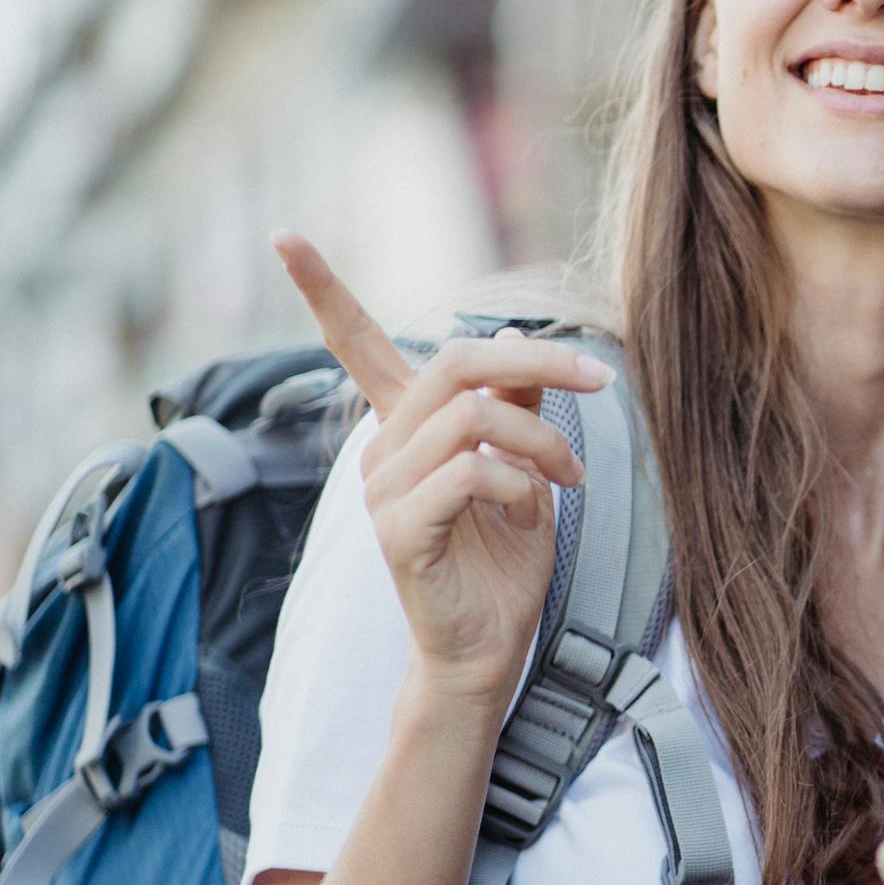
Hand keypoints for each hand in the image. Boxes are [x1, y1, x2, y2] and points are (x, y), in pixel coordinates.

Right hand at [275, 233, 606, 704]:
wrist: (490, 648)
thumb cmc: (503, 558)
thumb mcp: (524, 466)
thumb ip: (515, 402)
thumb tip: (511, 337)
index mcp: (406, 428)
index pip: (355, 345)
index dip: (322, 290)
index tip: (284, 236)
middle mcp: (383, 450)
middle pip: (456, 362)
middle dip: (540, 361)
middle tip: (600, 382)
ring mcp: (383, 490)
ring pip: (472, 415)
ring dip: (541, 438)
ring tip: (569, 475)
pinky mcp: (398, 531)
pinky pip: (471, 474)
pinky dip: (521, 486)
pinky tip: (531, 511)